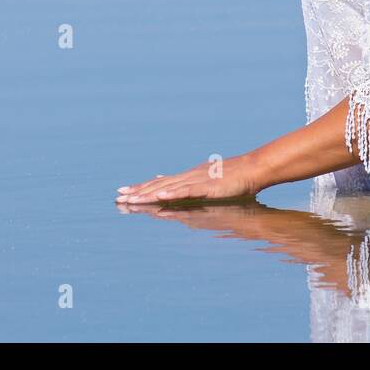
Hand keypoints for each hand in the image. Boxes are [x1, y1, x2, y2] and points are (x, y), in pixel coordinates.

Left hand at [116, 153, 262, 203]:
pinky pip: (187, 191)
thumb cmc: (230, 177)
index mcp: (186, 178)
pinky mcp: (207, 187)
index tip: (122, 192)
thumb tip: (170, 186)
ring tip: (132, 200)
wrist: (250, 169)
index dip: (139, 188)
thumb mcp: (204, 181)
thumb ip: (187, 186)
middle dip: (137, 193)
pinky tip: (160, 196)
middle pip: (158, 186)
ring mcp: (196, 181)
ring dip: (149, 195)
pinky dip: (173, 193)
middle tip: (118, 198)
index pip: (158, 183)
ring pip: (168, 189)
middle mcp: (187, 177)